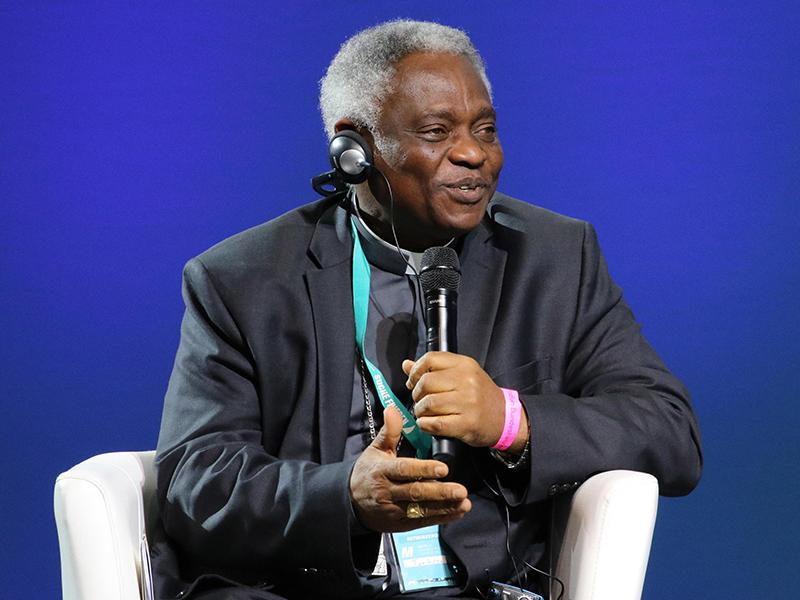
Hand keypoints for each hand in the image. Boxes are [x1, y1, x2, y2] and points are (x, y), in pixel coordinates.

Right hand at [349, 406, 470, 531]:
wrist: (351, 500)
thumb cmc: (368, 471)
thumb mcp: (375, 449)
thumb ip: (389, 431)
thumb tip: (392, 409)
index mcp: (382, 471)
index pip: (404, 470)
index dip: (423, 470)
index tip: (443, 468)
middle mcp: (388, 492)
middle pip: (415, 492)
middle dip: (440, 492)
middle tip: (460, 489)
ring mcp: (394, 510)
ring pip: (421, 510)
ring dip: (445, 507)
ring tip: (464, 502)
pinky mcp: (400, 524)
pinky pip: (422, 522)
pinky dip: (442, 518)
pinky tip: (457, 512)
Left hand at [403, 352, 528, 452]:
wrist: (505, 418)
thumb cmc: (480, 396)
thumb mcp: (462, 375)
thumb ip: (434, 369)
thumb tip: (406, 364)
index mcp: (465, 364)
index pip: (430, 359)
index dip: (416, 371)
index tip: (414, 381)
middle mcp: (467, 381)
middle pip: (425, 382)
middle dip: (416, 394)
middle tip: (420, 400)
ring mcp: (467, 403)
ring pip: (428, 403)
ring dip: (420, 411)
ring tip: (424, 413)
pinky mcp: (466, 423)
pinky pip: (434, 423)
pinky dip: (425, 425)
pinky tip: (428, 424)